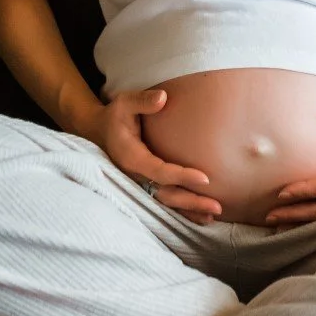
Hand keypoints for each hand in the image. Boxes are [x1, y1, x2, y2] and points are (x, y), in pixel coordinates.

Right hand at [83, 88, 223, 224]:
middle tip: (217, 207)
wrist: (98, 132)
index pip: (159, 171)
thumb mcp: (124, 103)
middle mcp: (135, 176)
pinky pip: (164, 202)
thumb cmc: (115, 116)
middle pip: (166, 195)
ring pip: (166, 203)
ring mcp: (139, 184)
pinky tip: (201, 218)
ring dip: (189, 211)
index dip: (182, 176)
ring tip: (213, 216)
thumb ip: (142, 100)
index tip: (205, 178)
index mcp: (131, 157)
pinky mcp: (144, 186)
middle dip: (191, 201)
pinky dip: (182, 211)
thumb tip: (163, 98)